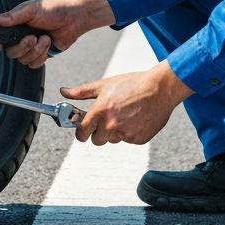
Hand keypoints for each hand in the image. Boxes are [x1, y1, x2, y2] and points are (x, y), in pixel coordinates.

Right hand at [0, 0, 114, 67]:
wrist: (73, 19)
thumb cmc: (52, 10)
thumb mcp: (31, 9)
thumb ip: (12, 16)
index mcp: (12, 24)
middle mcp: (18, 37)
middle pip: (8, 52)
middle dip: (22, 46)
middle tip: (32, 37)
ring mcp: (28, 47)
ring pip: (22, 59)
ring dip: (36, 50)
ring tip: (45, 37)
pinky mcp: (39, 55)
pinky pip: (33, 64)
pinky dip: (42, 55)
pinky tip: (48, 44)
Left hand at [62, 62, 192, 145]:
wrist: (160, 89)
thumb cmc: (133, 84)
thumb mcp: (104, 85)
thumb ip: (81, 92)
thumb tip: (64, 92)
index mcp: (100, 111)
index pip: (82, 132)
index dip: (81, 132)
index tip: (83, 130)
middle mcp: (111, 125)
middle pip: (97, 140)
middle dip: (99, 132)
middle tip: (108, 118)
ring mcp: (125, 134)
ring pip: (113, 140)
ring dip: (115, 132)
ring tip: (125, 114)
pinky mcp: (138, 139)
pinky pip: (128, 140)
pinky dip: (130, 133)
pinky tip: (136, 118)